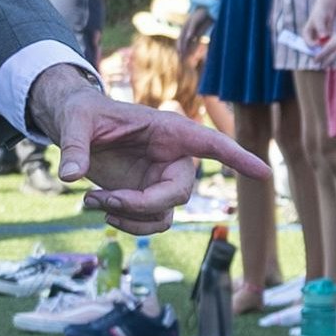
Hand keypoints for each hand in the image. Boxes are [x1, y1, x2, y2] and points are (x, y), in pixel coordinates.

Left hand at [32, 66, 268, 233]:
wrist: (74, 127)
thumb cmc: (81, 112)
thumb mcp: (74, 118)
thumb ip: (73, 144)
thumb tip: (70, 175)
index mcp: (168, 130)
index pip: (211, 144)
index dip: (238, 158)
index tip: (265, 172)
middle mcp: (171, 157)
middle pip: (179, 192)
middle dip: (142, 204)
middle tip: (101, 199)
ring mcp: (160, 179)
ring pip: (164, 214)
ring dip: (130, 218)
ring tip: (91, 201)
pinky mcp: (146, 196)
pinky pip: (150, 222)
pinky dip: (125, 223)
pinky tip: (98, 206)